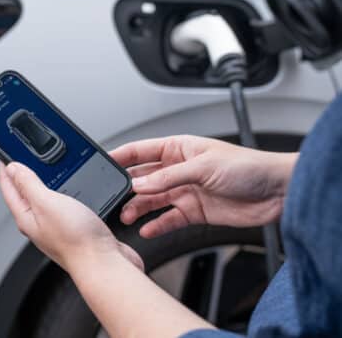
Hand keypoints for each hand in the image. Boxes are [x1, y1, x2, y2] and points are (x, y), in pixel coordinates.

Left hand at [0, 162, 143, 272]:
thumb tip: (13, 168)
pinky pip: (63, 205)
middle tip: (25, 156)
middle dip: (24, 173)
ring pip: (45, 199)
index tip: (5, 152)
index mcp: (26, 217)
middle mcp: (39, 223)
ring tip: (47, 167)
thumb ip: (29, 184)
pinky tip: (72, 188)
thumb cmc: (76, 240)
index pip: (9, 188)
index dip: (6, 168)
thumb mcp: (47, 202)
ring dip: (45, 182)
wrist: (104, 264)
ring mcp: (56, 226)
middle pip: (25, 193)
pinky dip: (64, 192)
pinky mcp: (74, 228)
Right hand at [110, 135, 296, 237]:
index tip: (100, 165)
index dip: (121, 157)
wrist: (277, 192)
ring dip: (139, 208)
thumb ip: (168, 177)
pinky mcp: (195, 211)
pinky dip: (157, 225)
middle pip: (144, 178)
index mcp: (178, 148)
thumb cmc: (248, 167)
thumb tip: (140, 184)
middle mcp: (179, 169)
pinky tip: (147, 230)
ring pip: (153, 200)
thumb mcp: (203, 167)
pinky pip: (169, 219)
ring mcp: (186, 191)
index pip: (141, 151)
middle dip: (127, 188)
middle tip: (112, 199)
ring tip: (127, 217)